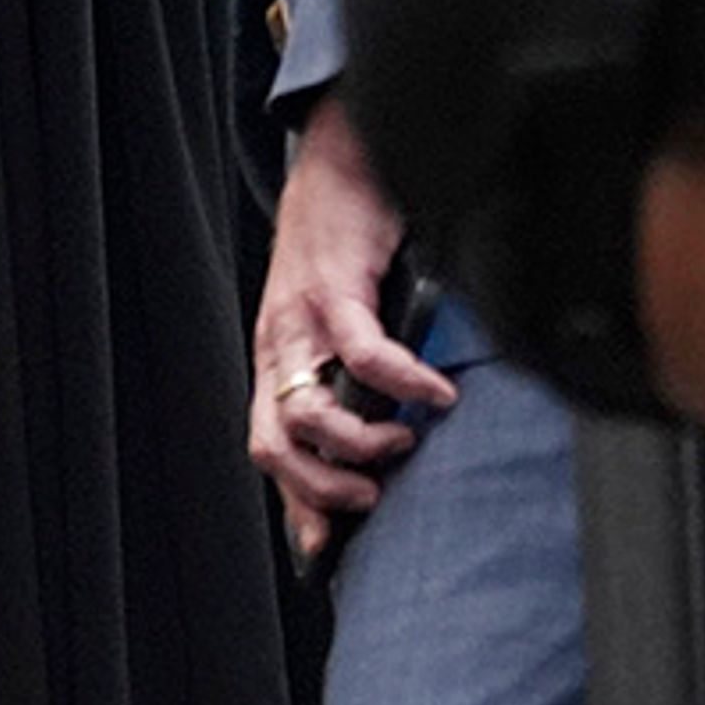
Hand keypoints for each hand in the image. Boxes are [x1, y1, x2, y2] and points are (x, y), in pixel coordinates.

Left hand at [251, 96, 459, 564]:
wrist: (342, 161)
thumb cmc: (348, 247)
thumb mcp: (338, 321)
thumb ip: (350, 378)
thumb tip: (386, 439)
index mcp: (277, 362)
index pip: (270, 449)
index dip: (296, 502)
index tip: (327, 544)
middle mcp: (278, 347)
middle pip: (274, 443)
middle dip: (321, 486)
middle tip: (371, 496)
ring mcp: (299, 319)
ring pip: (308, 409)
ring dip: (359, 441)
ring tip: (405, 440)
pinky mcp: (334, 286)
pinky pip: (362, 352)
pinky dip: (402, 382)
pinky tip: (434, 392)